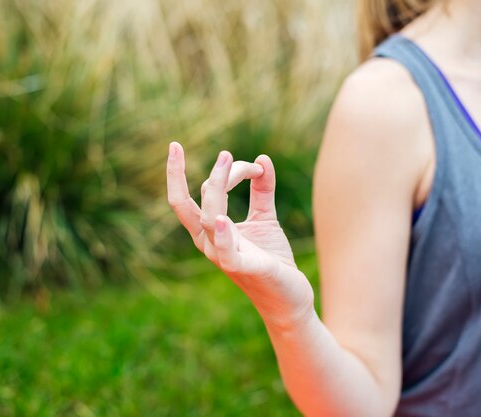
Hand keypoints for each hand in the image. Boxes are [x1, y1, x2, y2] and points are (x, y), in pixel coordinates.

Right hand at [166, 142, 313, 326]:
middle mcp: (210, 243)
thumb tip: (262, 158)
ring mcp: (224, 257)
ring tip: (227, 160)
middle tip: (207, 150)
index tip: (246, 162)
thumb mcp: (266, 218)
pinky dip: (222, 235)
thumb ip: (262, 189)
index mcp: (211, 231)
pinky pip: (226, 252)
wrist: (289, 298)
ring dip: (217, 187)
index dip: (201, 172)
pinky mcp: (245, 268)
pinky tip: (221, 219)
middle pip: (191, 205)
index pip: (190, 197)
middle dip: (193, 176)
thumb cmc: (272, 259)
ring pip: (208, 219)